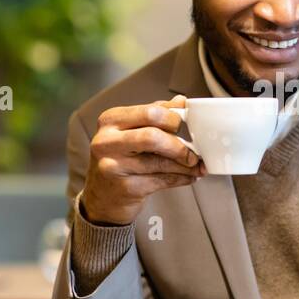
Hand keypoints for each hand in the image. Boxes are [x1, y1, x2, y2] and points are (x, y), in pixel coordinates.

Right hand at [80, 95, 204, 225]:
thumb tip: (181, 101)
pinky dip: (181, 178)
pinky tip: (188, 177)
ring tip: (196, 166)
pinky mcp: (125, 188)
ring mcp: (114, 166)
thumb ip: (154, 116)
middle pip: (153, 136)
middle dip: (179, 145)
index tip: (187, 126)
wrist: (101, 197)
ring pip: (160, 162)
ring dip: (185, 165)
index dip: (174, 119)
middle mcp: (107, 141)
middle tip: (192, 152)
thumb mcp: (130, 132)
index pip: (150, 112)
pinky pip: (162, 180)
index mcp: (111, 120)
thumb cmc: (119, 160)